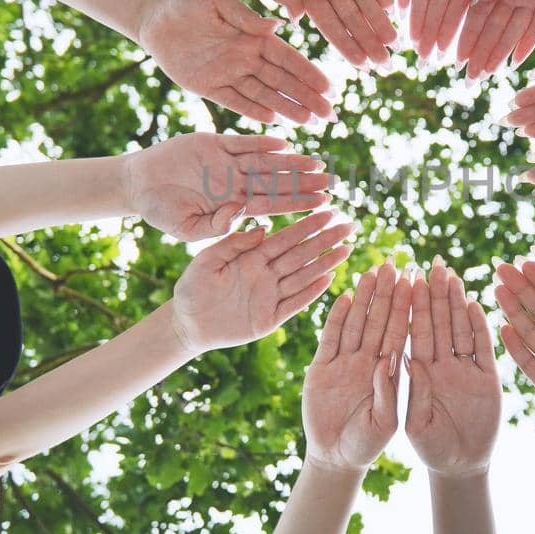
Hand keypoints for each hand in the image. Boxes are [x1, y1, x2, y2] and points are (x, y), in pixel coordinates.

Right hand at [121, 133, 330, 240]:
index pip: (272, 205)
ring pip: (266, 161)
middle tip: (333, 182)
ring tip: (317, 162)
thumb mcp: (186, 228)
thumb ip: (214, 227)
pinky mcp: (214, 143)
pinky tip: (284, 142)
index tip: (322, 204)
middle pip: (277, 183)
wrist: (138, 185)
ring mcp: (227, 162)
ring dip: (291, 162)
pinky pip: (243, 142)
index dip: (297, 204)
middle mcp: (236, 183)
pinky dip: (262, 142)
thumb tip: (243, 218)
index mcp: (233, 205)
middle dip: (304, 182)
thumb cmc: (161, 212)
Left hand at [138, 0, 336, 125]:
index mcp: (252, 36)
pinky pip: (236, 102)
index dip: (308, 73)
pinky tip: (275, 121)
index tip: (329, 87)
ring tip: (310, 122)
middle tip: (329, 113)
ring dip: (288, 108)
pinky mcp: (209, 87)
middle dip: (307, 97)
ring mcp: (229, 74)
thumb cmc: (186, 2)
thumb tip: (279, 26)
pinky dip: (254, 112)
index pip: (287, 57)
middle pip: (282, 81)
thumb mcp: (216, 2)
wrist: (154, 17)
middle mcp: (245, 57)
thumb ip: (245, 17)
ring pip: (264, 95)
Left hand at [171, 210, 352, 355]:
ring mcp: (269, 296)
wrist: (186, 323)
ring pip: (303, 276)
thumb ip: (232, 244)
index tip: (327, 210)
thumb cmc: (192, 288)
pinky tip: (329, 279)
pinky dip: (311, 293)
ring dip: (325, 263)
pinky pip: (294, 304)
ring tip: (347, 248)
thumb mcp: (207, 261)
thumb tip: (262, 227)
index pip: (285, 238)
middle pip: (301, 254)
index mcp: (252, 257)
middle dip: (325, 240)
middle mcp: (265, 274)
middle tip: (348, 225)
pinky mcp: (268, 319)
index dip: (307, 225)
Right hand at [303, 264, 412, 471]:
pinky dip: (337, 318)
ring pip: (357, 324)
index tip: (416, 283)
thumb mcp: (386, 423)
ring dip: (364, 298)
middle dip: (387, 294)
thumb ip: (389, 394)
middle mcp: (369, 362)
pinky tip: (344, 296)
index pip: (401, 334)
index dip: (408, 308)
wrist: (335, 458)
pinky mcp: (320, 369)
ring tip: (370, 272)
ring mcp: (345, 363)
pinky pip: (330, 338)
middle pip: (380, 321)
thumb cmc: (366, 444)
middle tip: (393, 265)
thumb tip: (393, 361)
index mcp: (389, 373)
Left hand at [404, 256, 500, 477]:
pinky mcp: (486, 379)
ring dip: (456, 302)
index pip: (413, 332)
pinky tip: (475, 304)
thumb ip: (411, 393)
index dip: (410, 306)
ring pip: (458, 328)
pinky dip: (480, 327)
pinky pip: (483, 348)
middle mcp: (439, 365)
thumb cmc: (430, 448)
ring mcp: (463, 369)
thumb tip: (406, 358)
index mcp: (417, 373)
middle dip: (434, 293)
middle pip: (436, 322)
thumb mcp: (414, 425)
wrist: (459, 466)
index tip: (405, 278)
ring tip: (453, 275)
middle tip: (433, 263)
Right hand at [457, 0, 534, 79]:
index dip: (465, 34)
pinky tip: (515, 64)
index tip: (453, 55)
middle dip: (478, 53)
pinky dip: (526, 45)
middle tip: (467, 77)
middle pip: (491, 29)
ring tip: (484, 75)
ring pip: (511, 33)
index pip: (476, 12)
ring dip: (497, 54)